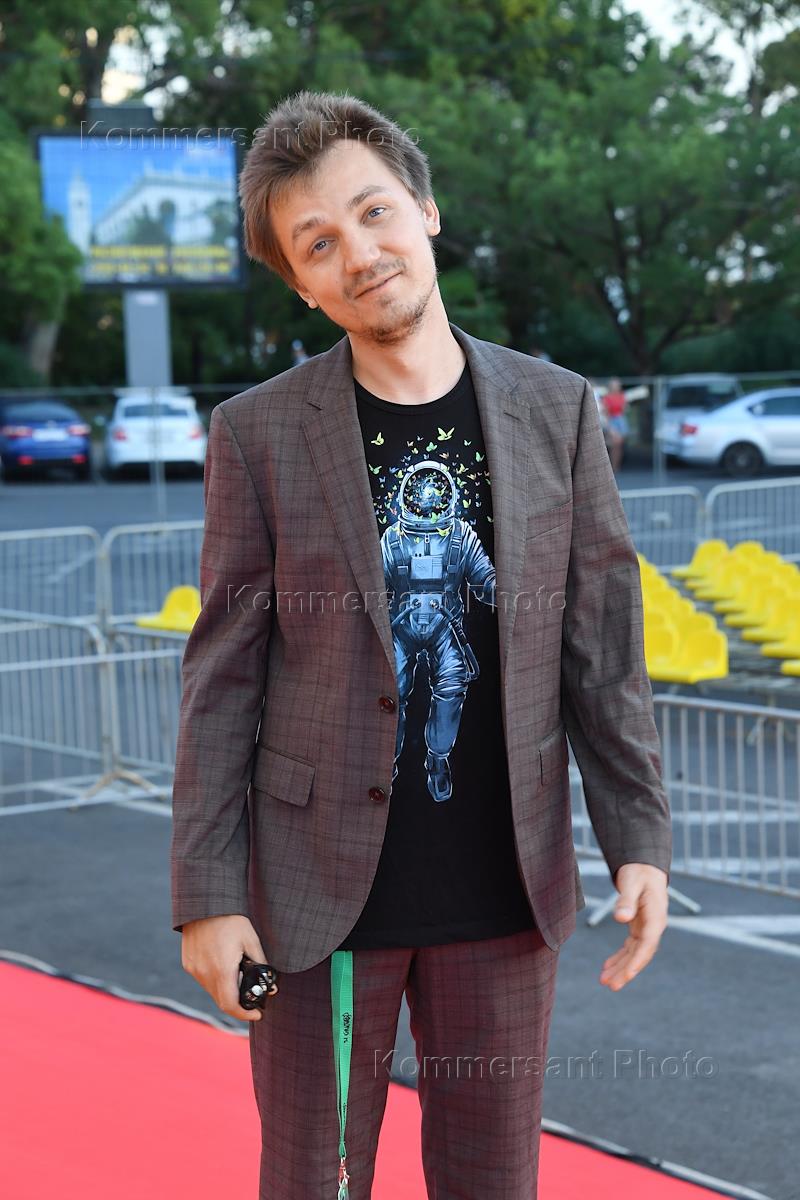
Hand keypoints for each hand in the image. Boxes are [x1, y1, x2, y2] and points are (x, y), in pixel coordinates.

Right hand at [181, 913, 271, 1020]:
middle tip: (252, 999)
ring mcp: (194, 970)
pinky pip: (203, 981)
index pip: (231, 1005)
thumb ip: (261, 965)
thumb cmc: (231, 920)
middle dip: (238, 1004)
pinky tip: (223, 967)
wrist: (205, 904)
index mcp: (222, 969)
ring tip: (238, 978)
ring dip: (226, 992)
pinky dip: (215, 981)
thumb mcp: (251, 941)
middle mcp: (205, 973)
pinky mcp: (188, 964)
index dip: (245, 1014)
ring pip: (212, 992)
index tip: (257, 1014)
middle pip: (222, 1001)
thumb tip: (272, 987)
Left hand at [599, 864, 667, 990]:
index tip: (628, 974)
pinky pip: (630, 948)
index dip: (638, 961)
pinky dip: (619, 957)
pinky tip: (607, 967)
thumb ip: (626, 900)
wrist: (644, 866)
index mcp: (656, 917)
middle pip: (641, 954)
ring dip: (621, 968)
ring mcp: (646, 929)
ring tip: (605, 981)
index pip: (648, 944)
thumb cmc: (638, 872)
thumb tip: (622, 918)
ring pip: (634, 954)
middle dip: (627, 971)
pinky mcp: (638, 928)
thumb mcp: (631, 883)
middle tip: (611, 986)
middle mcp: (653, 927)